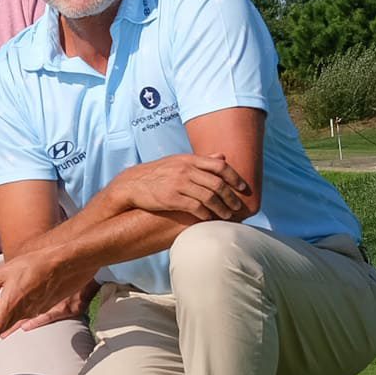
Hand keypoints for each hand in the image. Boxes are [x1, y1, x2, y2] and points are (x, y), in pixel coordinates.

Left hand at [0, 251, 89, 359]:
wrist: (62, 265)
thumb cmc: (32, 265)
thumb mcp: (2, 272)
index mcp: (9, 304)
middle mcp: (22, 312)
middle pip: (6, 327)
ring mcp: (34, 311)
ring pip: (16, 321)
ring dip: (8, 321)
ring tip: (0, 319)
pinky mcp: (43, 308)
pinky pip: (27, 315)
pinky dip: (19, 314)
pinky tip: (17, 306)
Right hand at [107, 153, 250, 221]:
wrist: (132, 184)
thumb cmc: (157, 174)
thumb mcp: (178, 161)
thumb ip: (201, 160)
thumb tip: (222, 156)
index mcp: (189, 160)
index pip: (219, 166)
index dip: (235, 177)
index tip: (243, 188)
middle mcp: (185, 170)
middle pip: (217, 183)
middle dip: (231, 197)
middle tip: (238, 207)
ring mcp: (178, 184)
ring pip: (209, 197)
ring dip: (221, 208)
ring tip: (227, 216)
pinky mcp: (171, 198)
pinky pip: (195, 207)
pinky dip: (206, 214)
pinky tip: (209, 218)